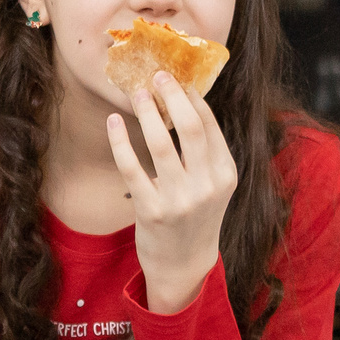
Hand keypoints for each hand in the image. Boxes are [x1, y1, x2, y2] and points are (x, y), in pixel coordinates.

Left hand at [107, 71, 237, 314]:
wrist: (183, 263)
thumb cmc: (195, 215)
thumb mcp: (213, 185)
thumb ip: (205, 152)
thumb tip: (182, 102)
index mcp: (226, 174)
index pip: (210, 126)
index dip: (191, 98)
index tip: (176, 78)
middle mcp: (207, 186)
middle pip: (191, 128)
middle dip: (172, 96)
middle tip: (157, 75)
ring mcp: (179, 199)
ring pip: (161, 143)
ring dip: (146, 112)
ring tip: (136, 93)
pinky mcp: (151, 210)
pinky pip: (132, 167)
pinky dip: (120, 140)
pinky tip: (114, 122)